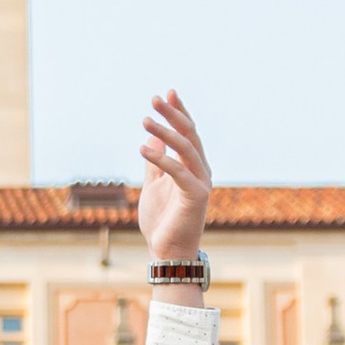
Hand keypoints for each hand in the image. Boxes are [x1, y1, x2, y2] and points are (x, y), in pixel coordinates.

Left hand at [136, 91, 211, 268]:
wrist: (167, 251)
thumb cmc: (162, 220)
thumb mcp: (153, 185)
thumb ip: (155, 161)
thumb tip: (152, 134)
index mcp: (193, 167)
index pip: (188, 133)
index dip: (179, 112)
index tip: (167, 93)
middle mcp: (201, 171)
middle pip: (190, 135)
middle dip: (173, 114)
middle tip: (156, 97)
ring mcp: (201, 182)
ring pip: (186, 148)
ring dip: (165, 132)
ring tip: (146, 119)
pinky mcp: (197, 195)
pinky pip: (178, 170)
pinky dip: (161, 158)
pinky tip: (142, 148)